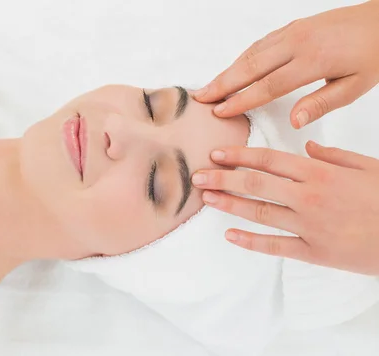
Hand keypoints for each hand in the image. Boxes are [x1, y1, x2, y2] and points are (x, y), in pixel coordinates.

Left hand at [191, 142, 378, 274]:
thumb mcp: (368, 166)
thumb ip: (334, 156)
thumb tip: (307, 147)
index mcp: (320, 173)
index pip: (269, 160)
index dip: (239, 155)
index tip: (216, 153)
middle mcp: (308, 197)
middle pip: (255, 184)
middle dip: (223, 178)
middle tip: (197, 176)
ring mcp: (309, 227)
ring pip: (259, 212)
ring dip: (229, 204)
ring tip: (206, 198)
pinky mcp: (314, 253)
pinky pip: (275, 246)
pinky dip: (250, 241)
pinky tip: (229, 235)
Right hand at [194, 1, 378, 128]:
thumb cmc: (373, 55)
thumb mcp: (355, 86)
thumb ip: (322, 103)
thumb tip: (294, 122)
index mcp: (313, 60)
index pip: (269, 85)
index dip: (242, 100)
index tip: (221, 112)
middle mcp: (298, 43)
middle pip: (251, 67)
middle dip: (222, 84)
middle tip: (200, 99)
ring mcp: (293, 32)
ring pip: (251, 53)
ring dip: (227, 71)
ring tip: (208, 87)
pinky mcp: (292, 27)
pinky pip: (260, 43)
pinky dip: (241, 58)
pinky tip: (231, 69)